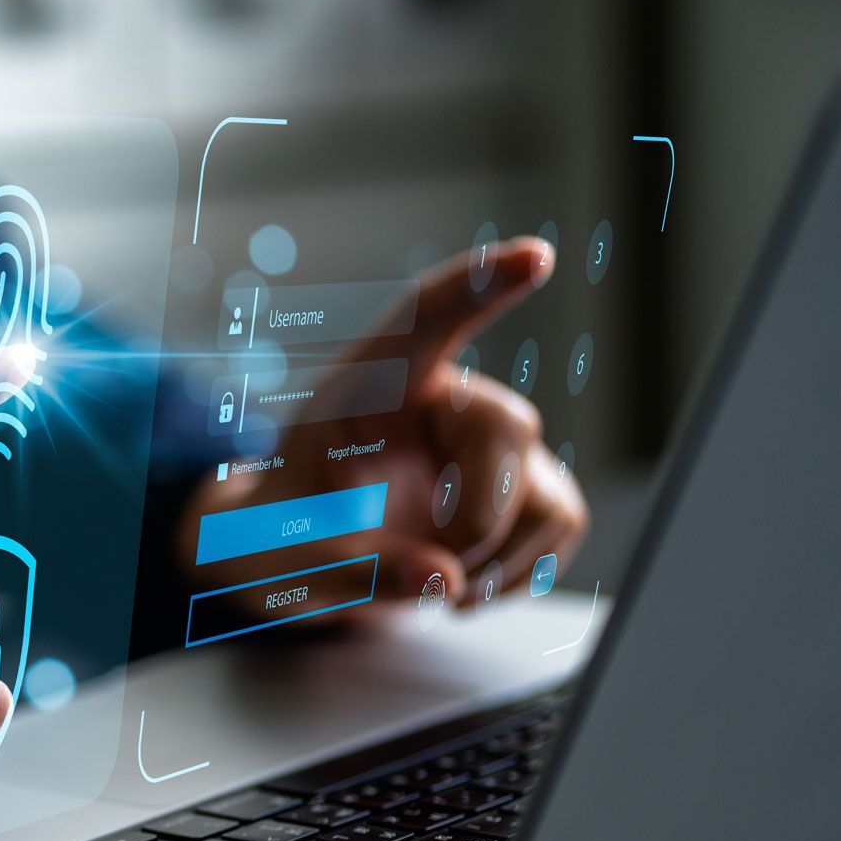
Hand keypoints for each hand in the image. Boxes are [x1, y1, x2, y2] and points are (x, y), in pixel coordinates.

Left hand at [179, 237, 587, 612]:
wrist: (297, 558)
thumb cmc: (281, 534)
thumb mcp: (287, 558)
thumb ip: (355, 568)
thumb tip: (444, 580)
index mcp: (369, 384)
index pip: (424, 319)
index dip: (479, 285)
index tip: (533, 258)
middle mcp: (443, 398)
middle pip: (506, 426)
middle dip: (474, 517)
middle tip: (423, 568)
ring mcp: (492, 443)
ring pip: (542, 493)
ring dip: (492, 559)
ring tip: (427, 577)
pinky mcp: (529, 486)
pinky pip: (559, 523)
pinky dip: (515, 574)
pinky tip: (461, 582)